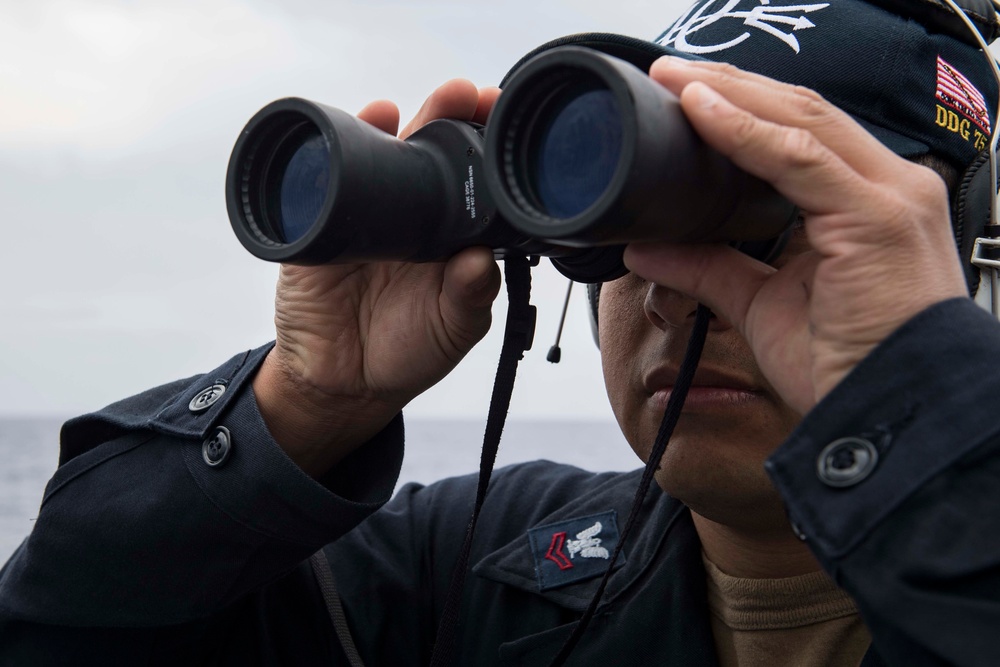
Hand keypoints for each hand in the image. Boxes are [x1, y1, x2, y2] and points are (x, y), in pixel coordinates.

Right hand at [253, 80, 502, 476]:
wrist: (343, 382)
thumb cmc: (408, 351)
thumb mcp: (452, 329)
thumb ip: (469, 296)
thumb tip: (480, 259)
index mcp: (448, 235)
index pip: (470, 180)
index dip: (485, 149)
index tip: (502, 122)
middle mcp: (409, 215)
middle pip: (427, 152)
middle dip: (447, 115)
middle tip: (466, 94)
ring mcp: (364, 216)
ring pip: (379, 157)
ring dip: (397, 123)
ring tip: (416, 104)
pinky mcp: (321, 226)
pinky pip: (327, 183)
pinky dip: (339, 151)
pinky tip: (364, 124)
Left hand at [623, 57, 967, 414]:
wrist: (893, 416)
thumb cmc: (848, 365)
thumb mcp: (762, 306)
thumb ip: (710, 268)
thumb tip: (648, 246)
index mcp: (867, 202)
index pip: (803, 134)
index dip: (743, 106)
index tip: (687, 94)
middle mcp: (888, 187)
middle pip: (802, 113)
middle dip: (733, 85)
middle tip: (672, 71)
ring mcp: (889, 197)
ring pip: (802, 121)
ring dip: (732, 93)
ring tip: (677, 77)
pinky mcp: (876, 217)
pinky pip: (800, 160)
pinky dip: (745, 131)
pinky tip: (703, 110)